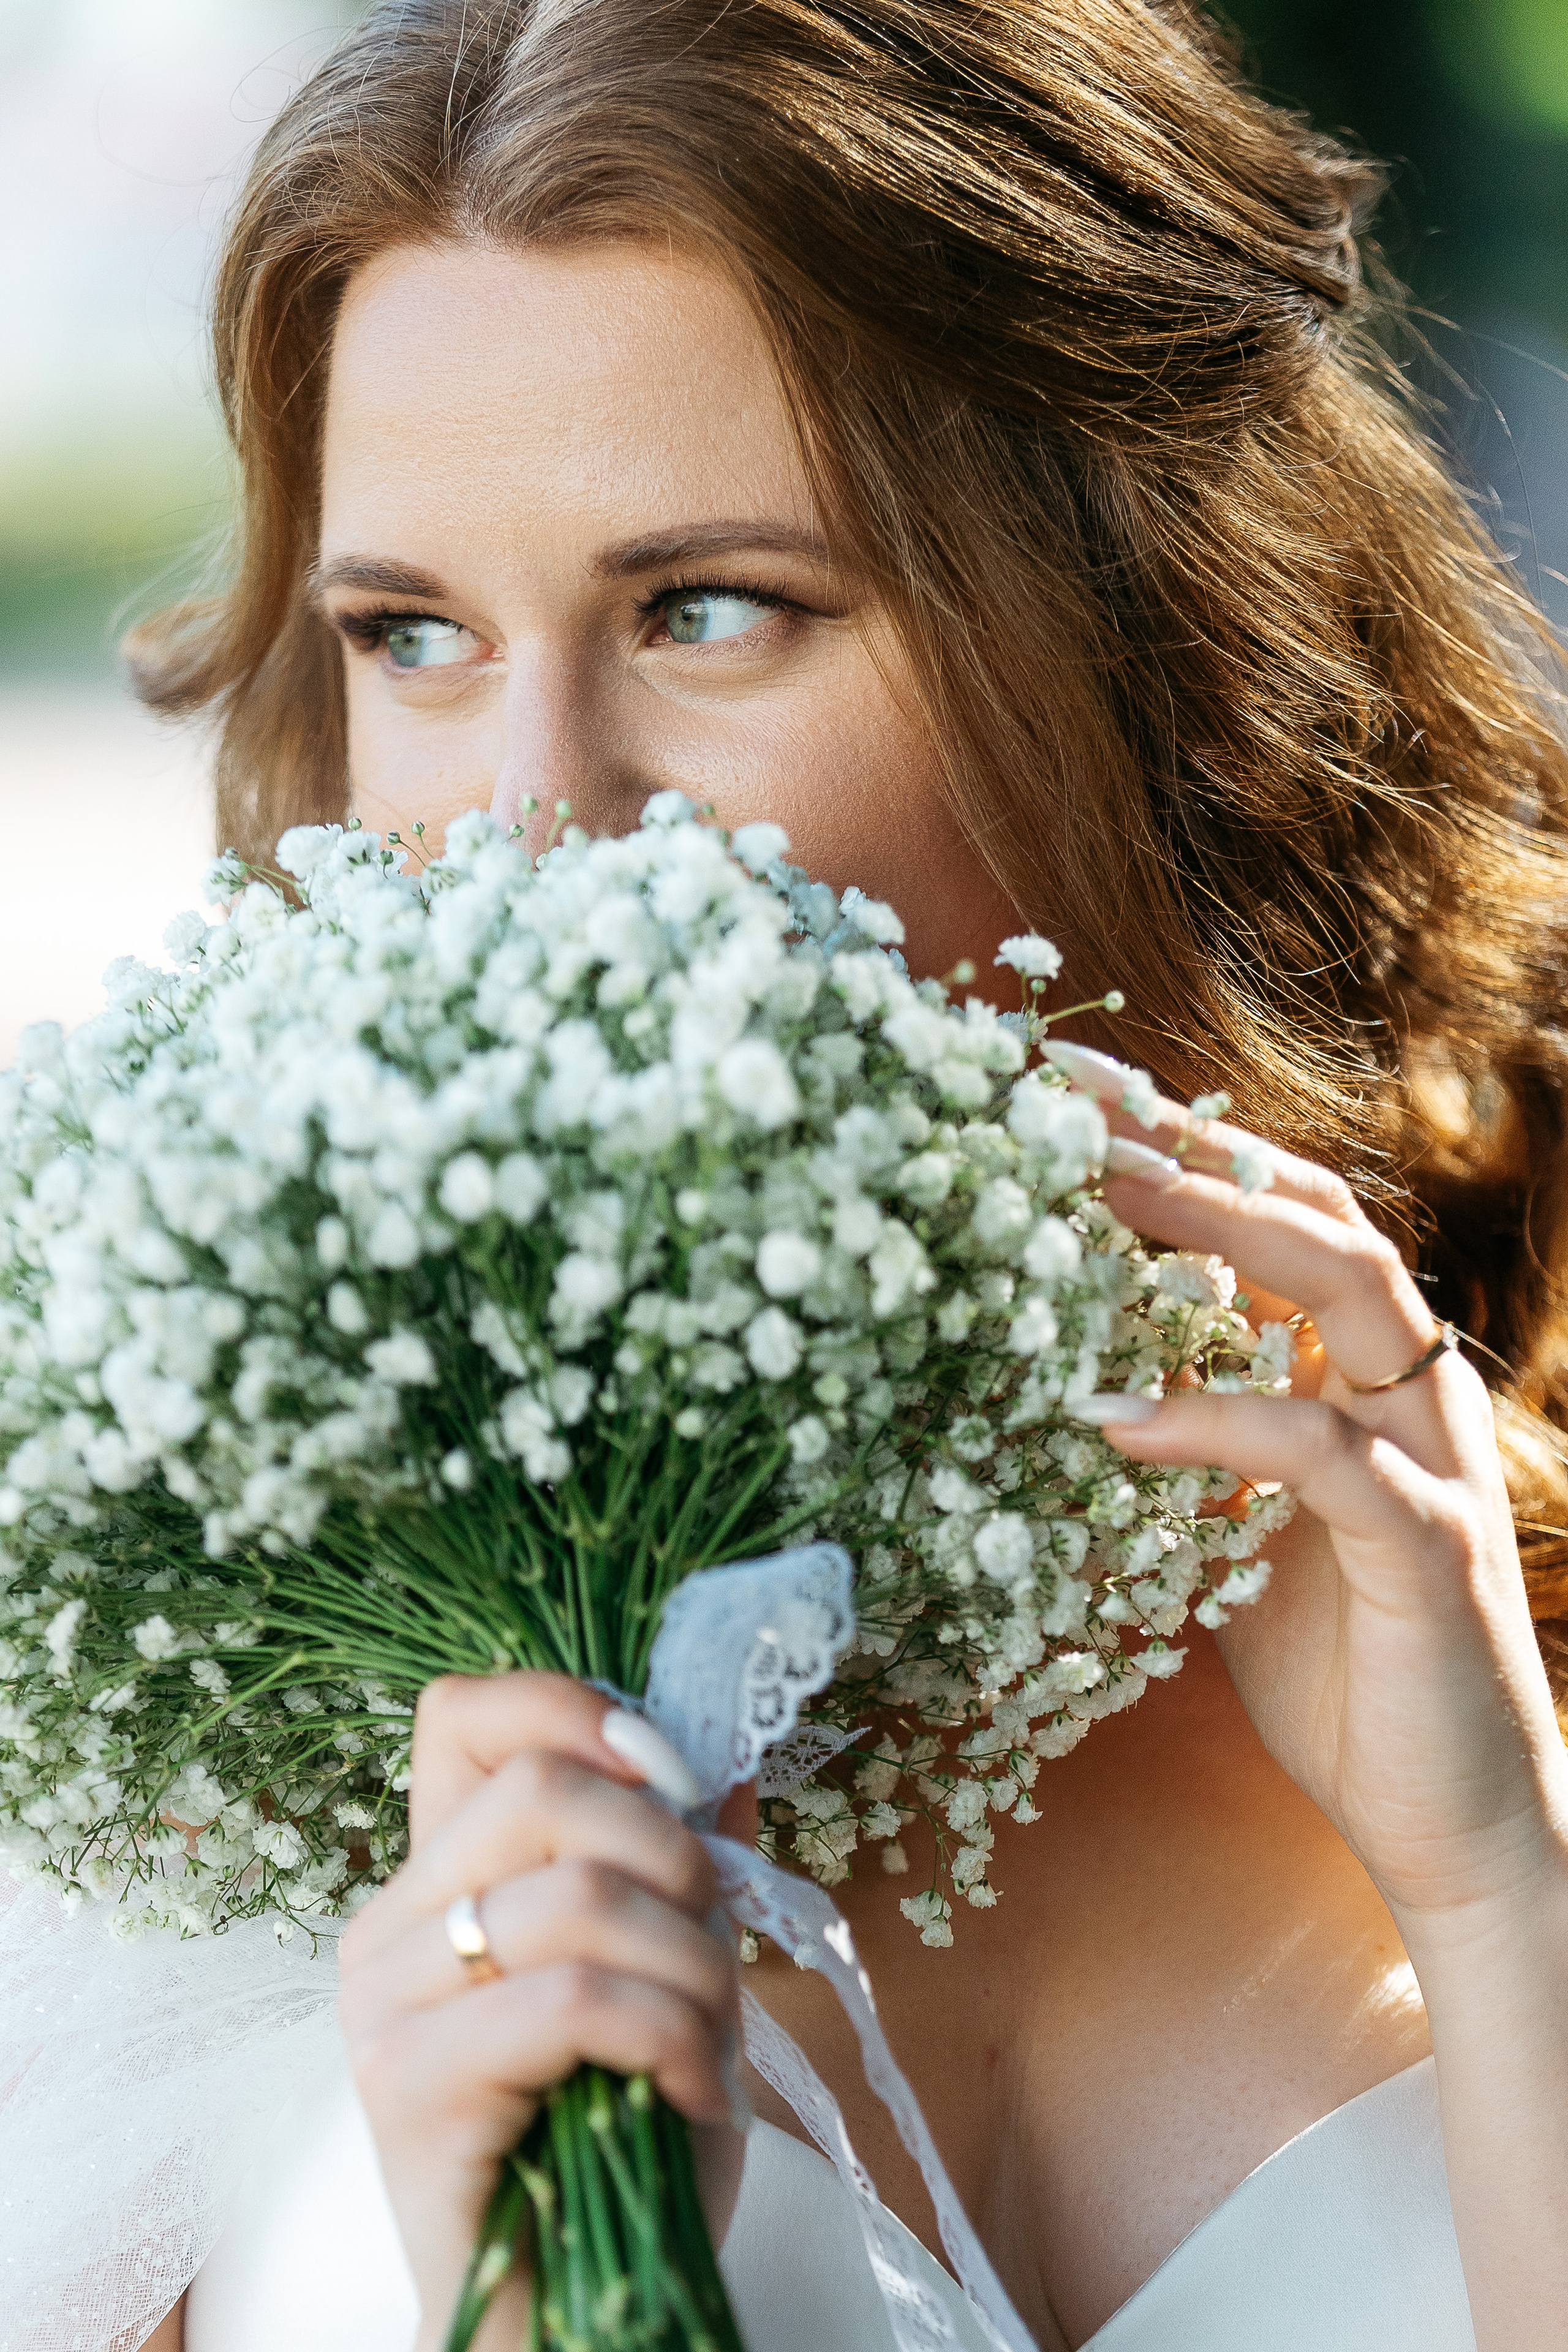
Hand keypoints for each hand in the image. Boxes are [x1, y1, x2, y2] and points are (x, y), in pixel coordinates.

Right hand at [337, 1674, 745, 2349]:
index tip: (671, 1775)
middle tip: (714, 1941)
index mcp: (441, 1877)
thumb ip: (680, 1865)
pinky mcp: (405, 2086)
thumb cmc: (620, 2141)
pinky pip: (573, 1999)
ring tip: (713, 2040)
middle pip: (540, 1786)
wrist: (581, 2311)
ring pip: (577, 1896)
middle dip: (671, 1852)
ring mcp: (382, 2005)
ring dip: (691, 1964)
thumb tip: (725, 1759)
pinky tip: (689, 2090)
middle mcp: (391, 1924)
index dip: (576, 1710)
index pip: (463, 1714)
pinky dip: (669, 2036)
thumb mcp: (672, 1974)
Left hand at [1064, 1065, 1567, 1944]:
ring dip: (1220, 1231)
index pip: (1279, 1217)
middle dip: (1194, 1143)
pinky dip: (1222, 1423)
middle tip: (1069, 1098)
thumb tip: (1073, 1383)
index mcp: (1363, 1372)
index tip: (1068, 1089)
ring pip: (1348, 1289)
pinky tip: (1122, 1418)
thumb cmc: (1341, 1672)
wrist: (1452, 1822)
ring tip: (1103, 1191)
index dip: (1183, 1143)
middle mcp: (1409, 1387)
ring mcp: (1431, 1456)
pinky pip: (1325, 1454)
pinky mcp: (1430, 1546)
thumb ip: (1190, 1448)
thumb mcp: (1236, 1535)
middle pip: (1315, 1213)